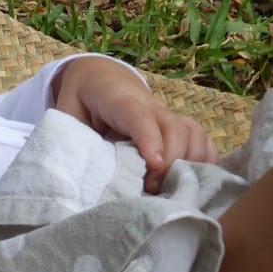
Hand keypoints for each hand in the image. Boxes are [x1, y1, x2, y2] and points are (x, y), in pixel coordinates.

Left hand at [53, 56, 218, 192]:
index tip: (153, 167)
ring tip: (171, 191)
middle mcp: (150, 105)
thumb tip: (78, 175)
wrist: (100, 80)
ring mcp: (168, 115)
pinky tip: (198, 184)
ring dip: (190, 165)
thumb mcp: (67, 115)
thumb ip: (72, 138)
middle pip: (173, 128)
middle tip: (153, 190)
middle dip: (170, 162)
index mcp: (118, 99)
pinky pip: (202, 140)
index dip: (150, 140)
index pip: (139, 116)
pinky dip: (206, 162)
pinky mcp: (179, 126)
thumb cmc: (81, 103)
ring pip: (193, 134)